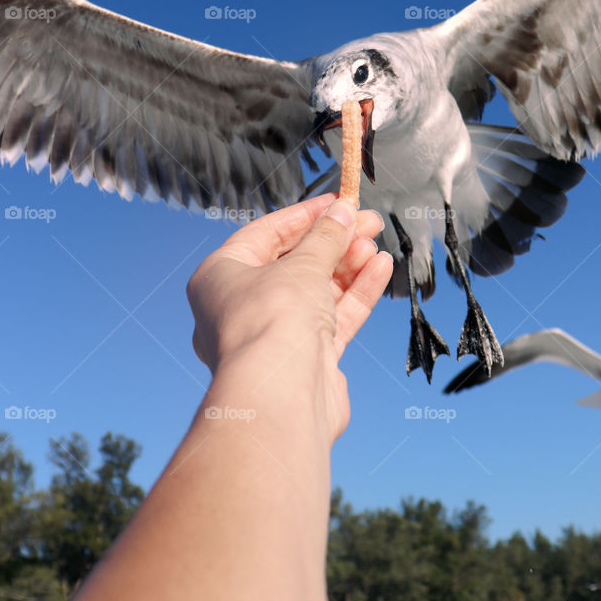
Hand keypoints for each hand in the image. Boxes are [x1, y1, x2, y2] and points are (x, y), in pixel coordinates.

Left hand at [186, 195, 392, 440]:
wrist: (280, 399)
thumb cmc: (272, 322)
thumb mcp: (302, 266)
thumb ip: (326, 237)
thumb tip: (343, 214)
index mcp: (220, 277)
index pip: (265, 235)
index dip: (304, 216)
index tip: (338, 202)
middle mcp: (241, 307)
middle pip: (293, 263)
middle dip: (333, 242)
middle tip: (367, 223)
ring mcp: (274, 336)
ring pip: (315, 292)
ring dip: (347, 267)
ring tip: (376, 245)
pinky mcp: (304, 360)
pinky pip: (332, 318)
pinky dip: (355, 294)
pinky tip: (380, 269)